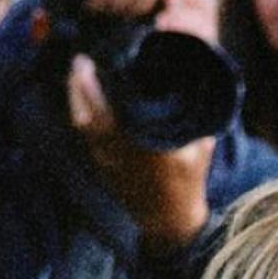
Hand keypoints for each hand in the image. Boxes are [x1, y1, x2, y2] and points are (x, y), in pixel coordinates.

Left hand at [67, 54, 212, 250]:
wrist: (167, 218)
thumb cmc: (189, 182)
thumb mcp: (201, 150)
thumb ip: (196, 121)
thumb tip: (198, 90)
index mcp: (148, 143)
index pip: (121, 107)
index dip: (109, 84)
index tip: (108, 62)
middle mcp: (122, 149)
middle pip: (92, 111)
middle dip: (84, 84)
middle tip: (82, 60)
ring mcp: (107, 158)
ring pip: (82, 122)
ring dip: (76, 97)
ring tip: (78, 74)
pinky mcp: (101, 164)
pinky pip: (84, 133)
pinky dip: (81, 112)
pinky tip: (83, 99)